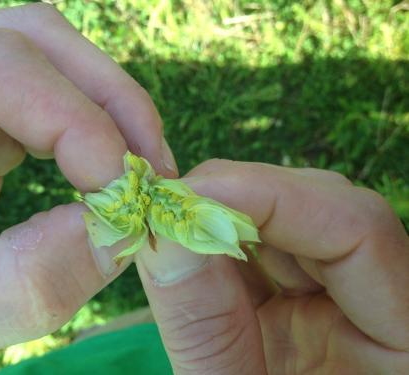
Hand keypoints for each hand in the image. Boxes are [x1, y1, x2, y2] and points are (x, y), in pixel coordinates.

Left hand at [0, 4, 176, 373]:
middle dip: (110, 105)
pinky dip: (93, 139)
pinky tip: (108, 181)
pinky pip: (49, 107)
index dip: (75, 119)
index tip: (126, 195)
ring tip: (140, 179)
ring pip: (51, 65)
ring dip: (109, 118)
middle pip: (32, 43)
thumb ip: (20, 284)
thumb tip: (122, 232)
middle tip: (153, 175)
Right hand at [136, 160, 408, 373]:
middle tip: (166, 205)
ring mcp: (346, 299)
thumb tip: (164, 235)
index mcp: (404, 341)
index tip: (187, 195)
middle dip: (238, 197)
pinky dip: (221, 242)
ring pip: (291, 219)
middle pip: (326, 207)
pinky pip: (267, 249)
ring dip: (224, 214)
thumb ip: (206, 331)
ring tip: (168, 226)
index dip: (271, 196)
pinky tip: (186, 249)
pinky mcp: (309, 301)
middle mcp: (387, 303)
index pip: (357, 228)